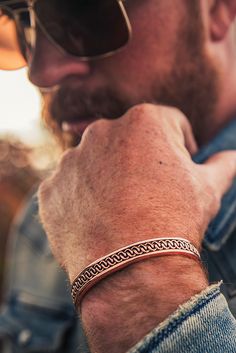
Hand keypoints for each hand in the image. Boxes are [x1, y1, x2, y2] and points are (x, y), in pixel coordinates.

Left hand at [38, 104, 235, 280]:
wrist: (132, 269)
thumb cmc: (175, 220)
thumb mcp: (208, 187)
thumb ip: (222, 165)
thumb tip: (232, 157)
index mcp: (144, 120)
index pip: (169, 123)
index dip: (180, 145)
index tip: (179, 170)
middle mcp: (101, 131)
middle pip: (128, 141)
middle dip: (141, 161)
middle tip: (150, 194)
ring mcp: (70, 160)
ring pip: (95, 163)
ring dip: (107, 180)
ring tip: (122, 212)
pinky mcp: (50, 189)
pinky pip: (70, 188)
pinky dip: (82, 201)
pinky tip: (97, 223)